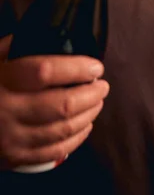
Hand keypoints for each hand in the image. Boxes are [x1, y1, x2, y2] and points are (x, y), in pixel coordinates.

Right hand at [0, 35, 108, 169]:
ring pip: (63, 129)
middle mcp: (4, 109)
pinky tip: (85, 125)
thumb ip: (19, 47)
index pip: (45, 71)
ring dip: (89, 114)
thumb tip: (58, 36)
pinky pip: (55, 151)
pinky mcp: (14, 157)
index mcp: (0, 78)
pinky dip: (77, 137)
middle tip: (102, 86)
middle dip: (91, 94)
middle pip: (62, 104)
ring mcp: (9, 137)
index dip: (77, 68)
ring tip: (97, 102)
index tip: (95, 67)